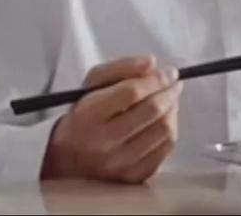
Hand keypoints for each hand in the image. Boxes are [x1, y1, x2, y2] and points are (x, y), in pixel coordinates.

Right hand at [40, 55, 182, 183]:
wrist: (67, 158)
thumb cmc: (84, 114)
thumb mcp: (93, 83)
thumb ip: (122, 67)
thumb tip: (152, 63)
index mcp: (88, 115)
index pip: (131, 92)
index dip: (156, 79)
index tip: (169, 72)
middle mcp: (103, 143)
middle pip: (152, 111)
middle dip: (169, 92)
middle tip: (173, 84)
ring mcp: (119, 164)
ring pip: (164, 130)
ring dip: (172, 110)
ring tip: (168, 101)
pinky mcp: (133, 177)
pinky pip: (166, 150)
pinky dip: (170, 131)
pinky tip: (163, 122)